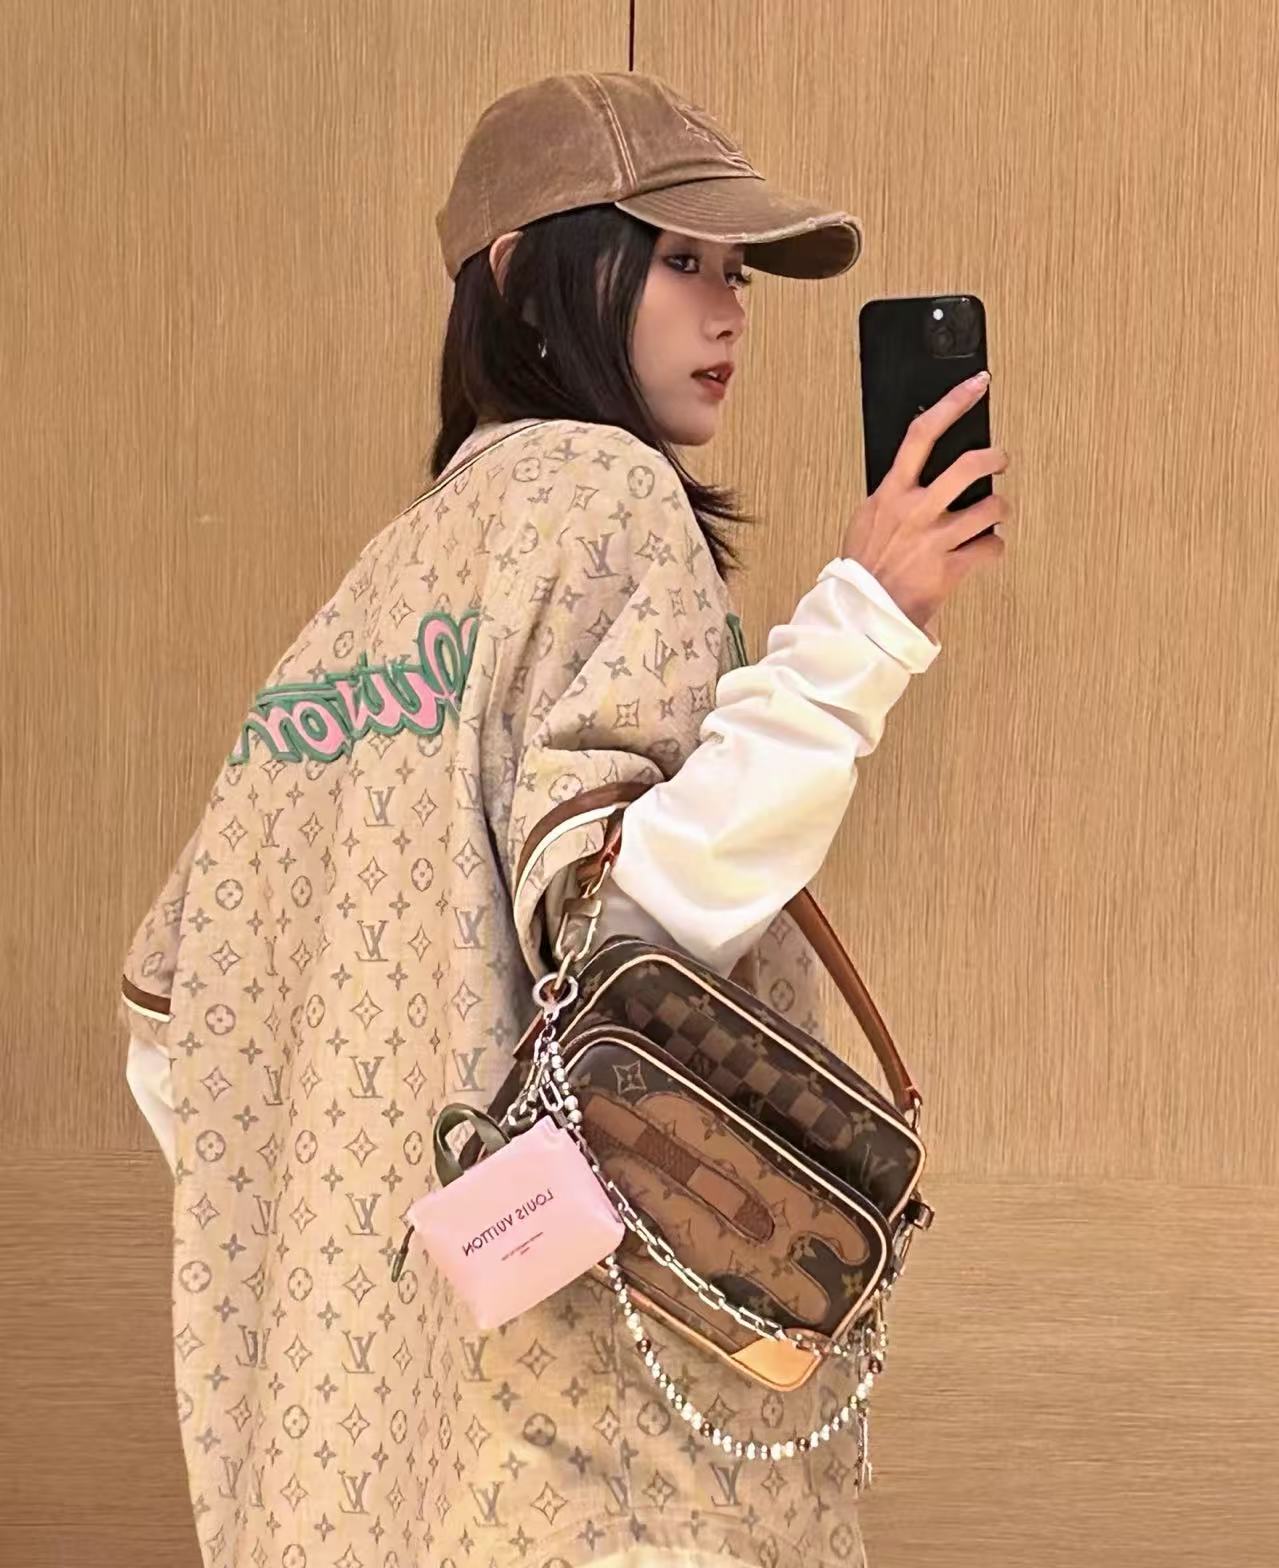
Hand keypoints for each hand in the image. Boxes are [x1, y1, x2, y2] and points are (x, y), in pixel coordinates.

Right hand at [841, 372, 1011, 633]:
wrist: (862, 613)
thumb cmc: (864, 568)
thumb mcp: (867, 519)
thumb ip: (892, 495)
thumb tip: (912, 472)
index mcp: (891, 494)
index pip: (922, 434)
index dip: (953, 404)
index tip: (975, 385)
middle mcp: (916, 512)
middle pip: (968, 467)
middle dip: (994, 458)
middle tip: (1000, 458)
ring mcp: (935, 540)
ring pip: (990, 508)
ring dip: (999, 508)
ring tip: (995, 511)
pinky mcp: (951, 568)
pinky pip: (990, 548)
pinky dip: (993, 548)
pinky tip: (984, 550)